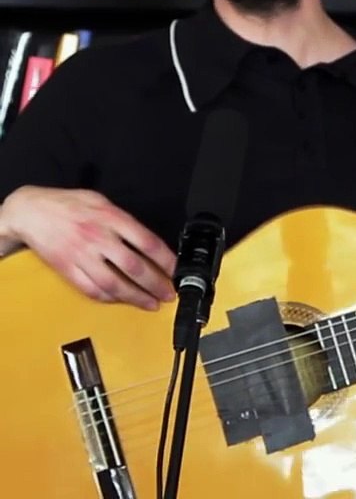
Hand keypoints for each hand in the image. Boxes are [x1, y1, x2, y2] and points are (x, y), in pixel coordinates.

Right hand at [0, 186, 175, 308]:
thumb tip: (147, 241)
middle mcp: (99, 238)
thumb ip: (124, 220)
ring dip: (135, 297)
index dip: (166, 260)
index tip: (176, 271)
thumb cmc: (68, 204)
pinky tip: (121, 300)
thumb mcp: (101, 201)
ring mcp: (82, 256)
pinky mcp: (66, 269)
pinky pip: (91, 289)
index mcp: (112, 219)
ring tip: (150, 303)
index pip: (148, 243)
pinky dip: (109, 298)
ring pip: (114, 284)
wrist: (30, 211)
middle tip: (168, 294)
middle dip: (156, 284)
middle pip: (134, 267)